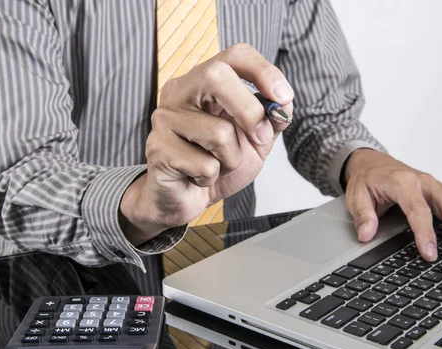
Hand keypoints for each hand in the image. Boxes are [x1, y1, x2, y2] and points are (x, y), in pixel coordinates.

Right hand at [120, 43, 293, 244]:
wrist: (186, 199)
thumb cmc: (216, 164)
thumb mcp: (254, 141)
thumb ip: (271, 120)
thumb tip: (283, 105)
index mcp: (204, 82)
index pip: (235, 55)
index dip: (264, 70)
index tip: (284, 97)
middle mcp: (179, 92)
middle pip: (216, 76)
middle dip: (249, 111)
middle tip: (261, 137)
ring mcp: (164, 118)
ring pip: (218, 132)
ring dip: (231, 160)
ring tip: (215, 166)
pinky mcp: (157, 148)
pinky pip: (205, 165)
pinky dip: (211, 178)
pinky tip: (197, 178)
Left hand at [344, 149, 441, 261]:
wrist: (372, 163)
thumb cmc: (367, 180)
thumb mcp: (355, 196)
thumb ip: (363, 216)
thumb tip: (365, 235)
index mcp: (402, 183)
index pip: (418, 211)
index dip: (425, 233)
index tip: (430, 254)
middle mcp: (425, 182)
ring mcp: (437, 186)